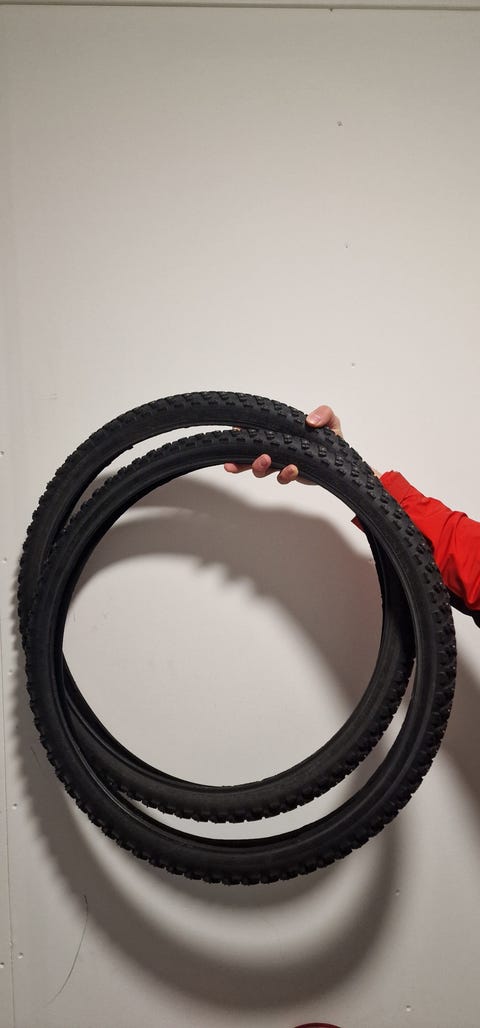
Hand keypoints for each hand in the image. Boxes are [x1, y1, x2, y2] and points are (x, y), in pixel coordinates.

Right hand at [224, 404, 343, 483]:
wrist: (342, 460)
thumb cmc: (331, 439)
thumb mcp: (330, 420)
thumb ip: (324, 414)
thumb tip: (310, 421)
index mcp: (280, 433)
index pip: (257, 433)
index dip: (243, 434)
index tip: (235, 433)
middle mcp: (278, 450)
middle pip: (250, 456)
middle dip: (239, 460)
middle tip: (234, 462)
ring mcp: (283, 464)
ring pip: (262, 470)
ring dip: (258, 467)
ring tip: (264, 460)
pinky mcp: (294, 475)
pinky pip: (283, 478)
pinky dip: (285, 475)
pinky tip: (292, 469)